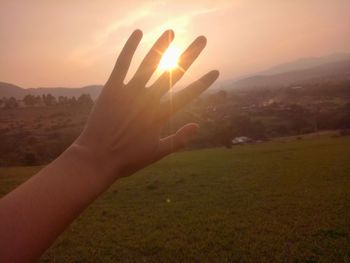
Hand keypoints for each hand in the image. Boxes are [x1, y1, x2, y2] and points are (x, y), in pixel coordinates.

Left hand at [75, 29, 218, 178]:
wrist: (97, 158)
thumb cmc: (127, 159)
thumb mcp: (157, 153)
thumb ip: (179, 139)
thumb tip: (197, 125)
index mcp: (160, 115)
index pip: (188, 95)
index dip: (203, 83)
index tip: (216, 71)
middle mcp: (147, 100)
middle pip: (173, 73)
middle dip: (189, 55)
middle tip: (202, 40)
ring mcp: (129, 92)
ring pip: (149, 64)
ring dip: (161, 47)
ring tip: (171, 32)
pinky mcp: (112, 89)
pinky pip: (122, 64)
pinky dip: (130, 48)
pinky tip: (138, 34)